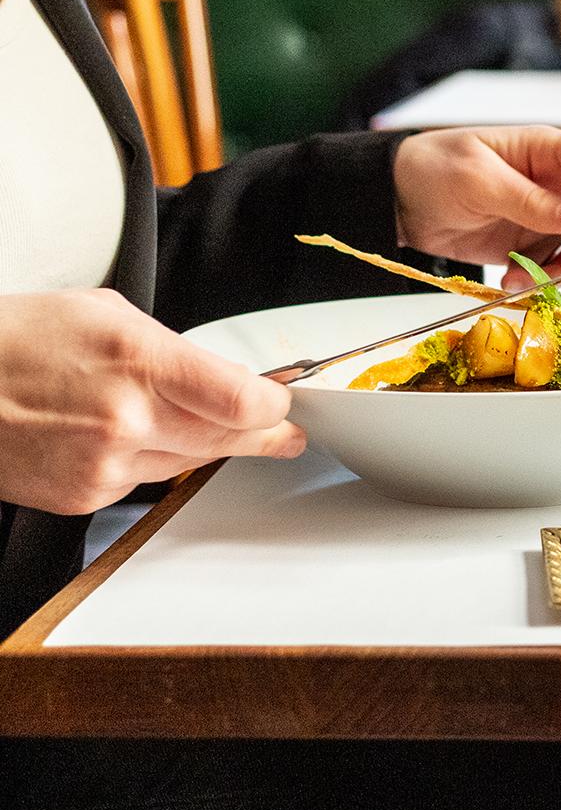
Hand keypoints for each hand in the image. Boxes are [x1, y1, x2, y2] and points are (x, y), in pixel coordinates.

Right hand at [0, 289, 304, 514]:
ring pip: (192, 462)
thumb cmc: (13, 342)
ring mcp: (104, 464)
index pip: (242, 401)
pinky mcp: (86, 495)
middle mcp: (124, 418)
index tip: (285, 401)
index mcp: (135, 361)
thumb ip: (173, 349)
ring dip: (206, 444)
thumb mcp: (103, 314)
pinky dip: (151, 459)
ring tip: (198, 421)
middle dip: (264, 433)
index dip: (276, 405)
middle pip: (230, 439)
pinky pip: (147, 480)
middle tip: (284, 430)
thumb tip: (225, 376)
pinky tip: (129, 435)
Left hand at [392, 126, 560, 293]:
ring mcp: (549, 218)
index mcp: (548, 152)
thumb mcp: (476, 179)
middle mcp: (560, 185)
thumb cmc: (431, 167)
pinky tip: (515, 282)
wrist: (395, 199)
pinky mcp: (534, 247)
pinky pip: (558, 271)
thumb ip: (530, 200)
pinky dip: (545, 285)